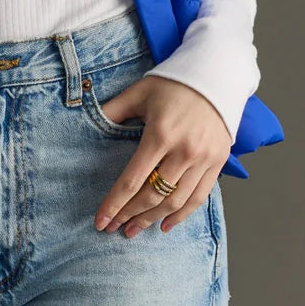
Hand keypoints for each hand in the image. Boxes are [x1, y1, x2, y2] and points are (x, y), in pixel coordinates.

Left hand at [93, 77, 233, 237]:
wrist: (215, 75)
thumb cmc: (173, 83)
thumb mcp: (139, 92)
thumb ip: (113, 110)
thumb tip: (87, 121)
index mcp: (159, 134)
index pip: (132, 179)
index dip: (114, 204)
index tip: (101, 221)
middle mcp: (183, 151)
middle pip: (152, 195)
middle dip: (129, 215)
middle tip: (115, 228)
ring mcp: (203, 159)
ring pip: (175, 201)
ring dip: (152, 219)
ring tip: (134, 230)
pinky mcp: (217, 162)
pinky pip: (198, 197)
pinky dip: (182, 215)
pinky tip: (165, 225)